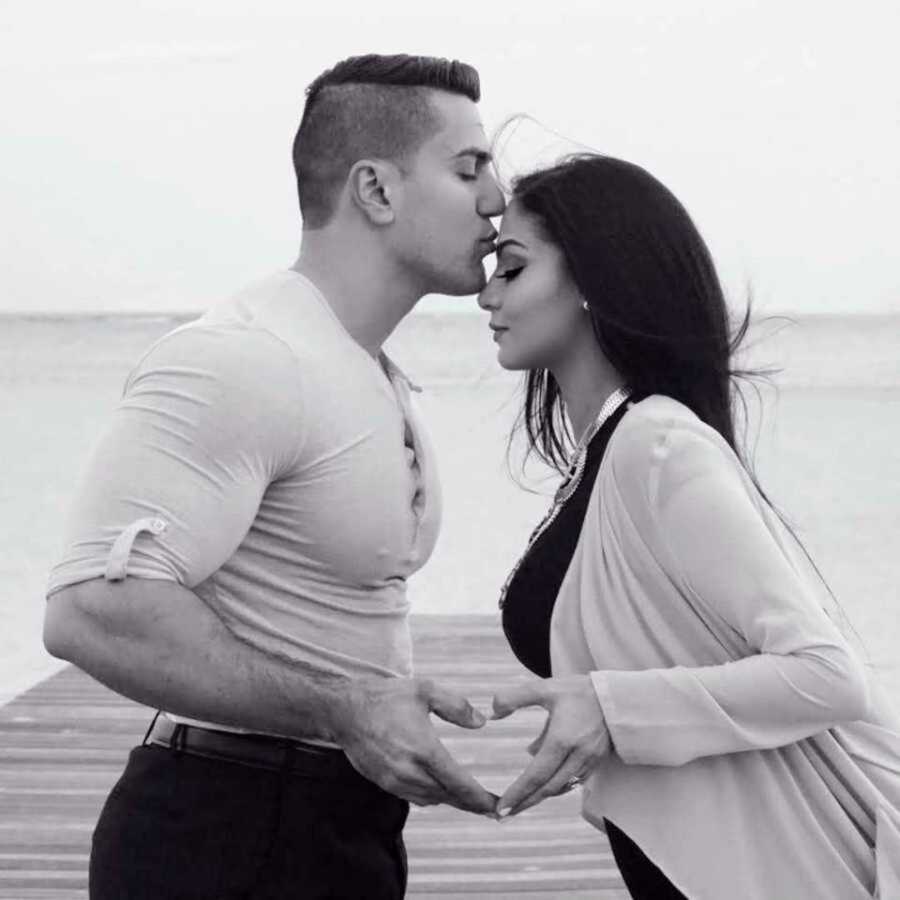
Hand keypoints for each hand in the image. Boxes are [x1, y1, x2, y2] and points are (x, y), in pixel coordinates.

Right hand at [329, 676, 497, 814]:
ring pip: (432, 799)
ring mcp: (395, 781)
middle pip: (449, 797)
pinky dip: (433, 796)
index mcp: (424, 750)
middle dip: (473, 804)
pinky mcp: (385, 783)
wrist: (344, 712)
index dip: (481, 798)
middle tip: (495, 810)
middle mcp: (410, 771)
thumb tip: (482, 722)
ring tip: (473, 802)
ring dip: (453, 801)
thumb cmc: (385, 697)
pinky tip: (442, 791)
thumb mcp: (424, 690)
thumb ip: (456, 706)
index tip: (498, 806)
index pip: (459, 784)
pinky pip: (415, 797)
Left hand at [491, 675, 609, 816]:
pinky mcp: (595, 763)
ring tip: (517, 805)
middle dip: (524, 803)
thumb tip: (492, 714)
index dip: (518, 793)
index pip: (536, 774)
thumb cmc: (579, 691)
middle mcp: (577, 755)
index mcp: (562, 739)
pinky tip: (541, 786)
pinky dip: (554, 788)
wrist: (618, 696)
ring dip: (538, 798)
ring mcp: (588, 762)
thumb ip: (514, 697)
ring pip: (560, 788)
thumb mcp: (544, 688)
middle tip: (502, 815)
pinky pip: (572, 782)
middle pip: (547, 788)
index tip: (501, 807)